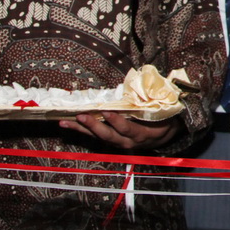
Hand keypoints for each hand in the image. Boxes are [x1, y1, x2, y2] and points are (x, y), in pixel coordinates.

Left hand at [60, 112, 179, 149]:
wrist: (164, 137)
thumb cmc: (163, 120)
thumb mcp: (162, 113)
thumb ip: (151, 103)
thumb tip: (143, 86)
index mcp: (142, 134)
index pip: (127, 129)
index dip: (116, 121)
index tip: (106, 112)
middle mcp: (128, 142)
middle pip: (108, 136)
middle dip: (93, 126)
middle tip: (81, 116)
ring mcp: (118, 143)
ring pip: (97, 137)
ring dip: (81, 130)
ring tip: (64, 122)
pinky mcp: (110, 141)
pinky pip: (95, 136)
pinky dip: (82, 130)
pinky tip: (69, 124)